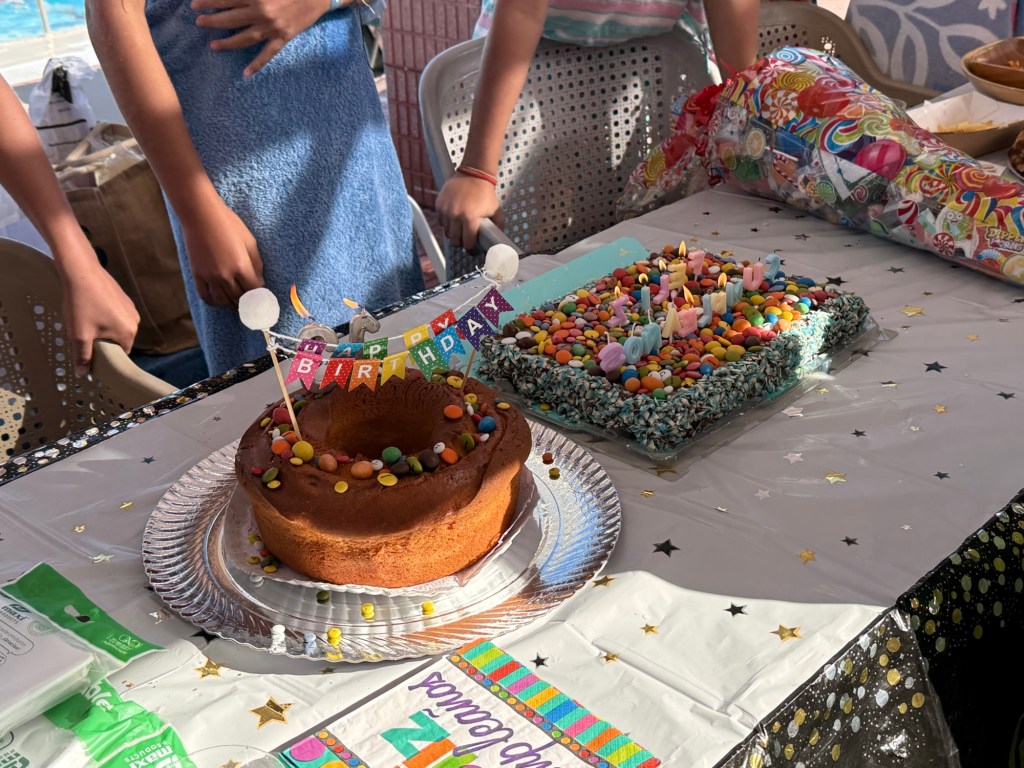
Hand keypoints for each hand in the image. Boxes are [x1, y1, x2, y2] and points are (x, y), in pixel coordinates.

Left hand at [58, 253, 140, 376]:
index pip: (121, 354)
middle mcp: (135, 321)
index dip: (106, 356)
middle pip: (120, 340)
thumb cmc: (81, 304)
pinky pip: (117, 314)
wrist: (81, 271)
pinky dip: (106, 316)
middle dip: (105, 341)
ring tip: (87, 320)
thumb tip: (83, 374)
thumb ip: (82, 356)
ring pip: (118, 327)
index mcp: (128, 333)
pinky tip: (92, 309)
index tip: (90, 352)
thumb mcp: (79, 334)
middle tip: (85, 334)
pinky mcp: (125, 298)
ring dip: (105, 328)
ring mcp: (131, 308)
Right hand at [182, 203, 263, 306]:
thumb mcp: (250, 241)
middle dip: (247, 302)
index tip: (262, 297)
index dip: (260, 295)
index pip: (254, 291)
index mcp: (241, 266)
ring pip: (222, 301)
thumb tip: (260, 281)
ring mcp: (209, 277)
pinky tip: (219, 300)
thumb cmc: (228, 224)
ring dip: (231, 304)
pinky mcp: (197, 275)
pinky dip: (213, 301)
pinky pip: (205, 296)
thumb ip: (257, 263)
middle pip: (239, 298)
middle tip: (251, 302)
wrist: (200, 215)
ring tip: (237, 302)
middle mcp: (225, 275)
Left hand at [192, 0, 333, 76]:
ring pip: (244, 38)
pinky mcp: (283, 38)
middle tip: (199, 22)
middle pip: (230, 19)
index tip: (194, 5)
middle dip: (212, 21)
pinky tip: (246, 74)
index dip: (209, 2)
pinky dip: (257, 64)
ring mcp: (272, 28)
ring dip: (227, 43)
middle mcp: (261, 12)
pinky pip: (268, 54)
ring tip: (213, 46)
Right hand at [435, 175, 504, 250]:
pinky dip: (446, 224)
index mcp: (470, 219)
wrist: (474, 173)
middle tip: (465, 241)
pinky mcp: (439, 204)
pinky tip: (454, 220)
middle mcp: (455, 216)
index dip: (471, 250)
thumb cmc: (486, 193)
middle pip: (454, 241)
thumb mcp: (496, 211)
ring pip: (446, 232)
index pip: (467, 243)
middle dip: (461, 243)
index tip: (473, 251)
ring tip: (460, 230)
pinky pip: (441, 221)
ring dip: (453, 234)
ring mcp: (445, 210)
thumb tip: (498, 241)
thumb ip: (498, 227)